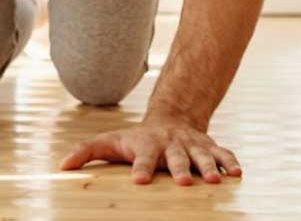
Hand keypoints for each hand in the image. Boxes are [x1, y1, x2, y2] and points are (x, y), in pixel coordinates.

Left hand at [59, 113, 241, 185]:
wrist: (168, 118)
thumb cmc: (135, 138)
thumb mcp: (109, 142)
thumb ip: (86, 152)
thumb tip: (61, 167)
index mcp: (146, 145)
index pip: (142, 158)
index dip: (140, 168)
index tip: (139, 181)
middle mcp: (170, 145)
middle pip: (175, 157)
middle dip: (180, 168)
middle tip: (184, 181)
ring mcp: (191, 145)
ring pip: (201, 155)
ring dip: (208, 167)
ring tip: (214, 181)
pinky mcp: (208, 147)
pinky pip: (223, 152)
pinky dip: (230, 161)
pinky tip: (238, 173)